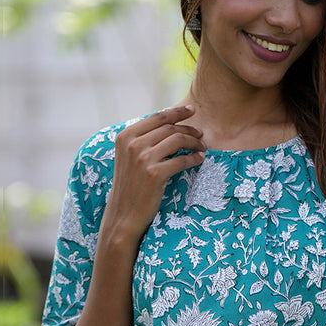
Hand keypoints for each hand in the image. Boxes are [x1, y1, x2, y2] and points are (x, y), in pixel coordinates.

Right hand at [101, 105, 204, 243]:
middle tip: (200, 133)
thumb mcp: (129, 157)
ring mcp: (143, 159)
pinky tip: (200, 159)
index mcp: (125, 136)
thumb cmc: (130, 186)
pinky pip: (182, 160)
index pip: (156, 117)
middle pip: (169, 128)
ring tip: (202, 147)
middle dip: (188, 128)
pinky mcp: (155, 174)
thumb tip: (167, 124)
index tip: (191, 110)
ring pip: (177, 140)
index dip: (176, 112)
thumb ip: (143, 140)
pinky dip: (194, 158)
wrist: (124, 215)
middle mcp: (132, 144)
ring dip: (194, 142)